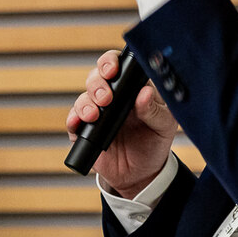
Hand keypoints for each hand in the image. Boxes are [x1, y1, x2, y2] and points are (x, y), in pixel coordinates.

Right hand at [66, 49, 177, 195]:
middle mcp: (112, 96)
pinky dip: (73, 119)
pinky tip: (79, 122)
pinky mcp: (84, 131)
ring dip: (86, 102)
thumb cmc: (155, 142)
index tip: (113, 70)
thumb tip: (144, 93)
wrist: (141, 174)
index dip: (111, 62)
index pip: (118, 65)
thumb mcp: (164, 126)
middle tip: (106, 98)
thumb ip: (155, 110)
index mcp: (132, 88)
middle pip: (96, 77)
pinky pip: (73, 120)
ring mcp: (97, 112)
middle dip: (97, 83)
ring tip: (94, 115)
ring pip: (83, 97)